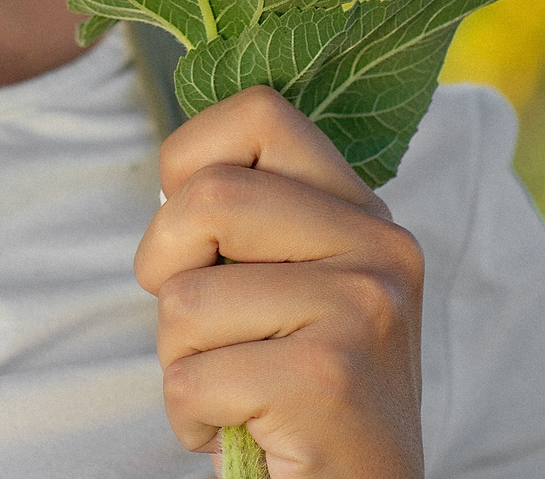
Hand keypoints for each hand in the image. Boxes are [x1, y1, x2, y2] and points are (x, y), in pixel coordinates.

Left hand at [134, 85, 424, 476]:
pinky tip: (241, 432)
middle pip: (208, 196)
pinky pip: (190, 378)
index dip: (189, 162)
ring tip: (234, 390)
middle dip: (164, 267)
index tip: (195, 235)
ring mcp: (363, 309)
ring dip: (179, 360)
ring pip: (185, 298)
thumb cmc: (299, 396)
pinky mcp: (330, 378)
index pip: (258, 111)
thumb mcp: (292, 287)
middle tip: (196, 328)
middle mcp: (379, 248)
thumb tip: (175, 177)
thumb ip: (254, 219)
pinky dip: (189, 419)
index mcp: (364, 213)